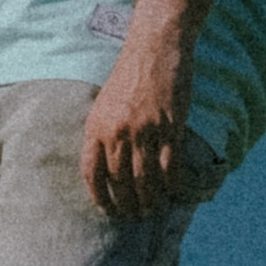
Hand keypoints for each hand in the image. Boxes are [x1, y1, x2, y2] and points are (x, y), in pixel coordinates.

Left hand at [81, 31, 195, 217]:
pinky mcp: (169, 126)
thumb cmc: (129, 76)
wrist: (153, 49)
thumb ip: (103, 132)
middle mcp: (117, 132)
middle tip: (135, 216)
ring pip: (145, 178)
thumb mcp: (104, 104)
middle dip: (127, 204)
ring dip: (149, 199)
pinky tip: (174, 193)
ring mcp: (144, 130)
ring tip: (152, 210)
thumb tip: (106, 165)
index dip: (99, 196)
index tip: (107, 211)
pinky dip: (172, 183)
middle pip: (119, 180)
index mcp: (96, 127)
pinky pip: (170, 165)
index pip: (91, 172)